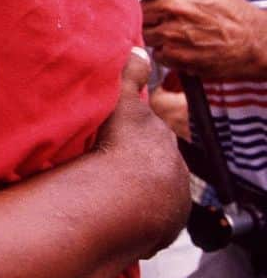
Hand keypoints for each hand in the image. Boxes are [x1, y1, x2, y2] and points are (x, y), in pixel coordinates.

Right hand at [93, 48, 189, 254]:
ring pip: (151, 194)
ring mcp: (170, 202)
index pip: (150, 135)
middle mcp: (174, 172)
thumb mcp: (124, 101)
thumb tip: (139, 49)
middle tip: (105, 165)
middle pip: (153, 165)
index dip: (132, 135)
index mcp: (164, 141)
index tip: (114, 138)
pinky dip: (132, 219)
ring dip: (133, 194)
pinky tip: (110, 214)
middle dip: (135, 165)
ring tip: (104, 193)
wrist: (125, 195)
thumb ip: (131, 74)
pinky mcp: (162, 228)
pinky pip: (147, 221)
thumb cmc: (121, 146)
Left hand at [138, 0, 266, 78]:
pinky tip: (180, 43)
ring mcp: (173, 32)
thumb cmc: (228, 7)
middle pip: (136, 8)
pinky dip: (164, 50)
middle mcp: (174, 6)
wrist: (251, 39)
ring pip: (142, 30)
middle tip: (163, 12)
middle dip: (146, 10)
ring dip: (153, 31)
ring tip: (174, 27)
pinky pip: (154, 51)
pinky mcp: (175, 55)